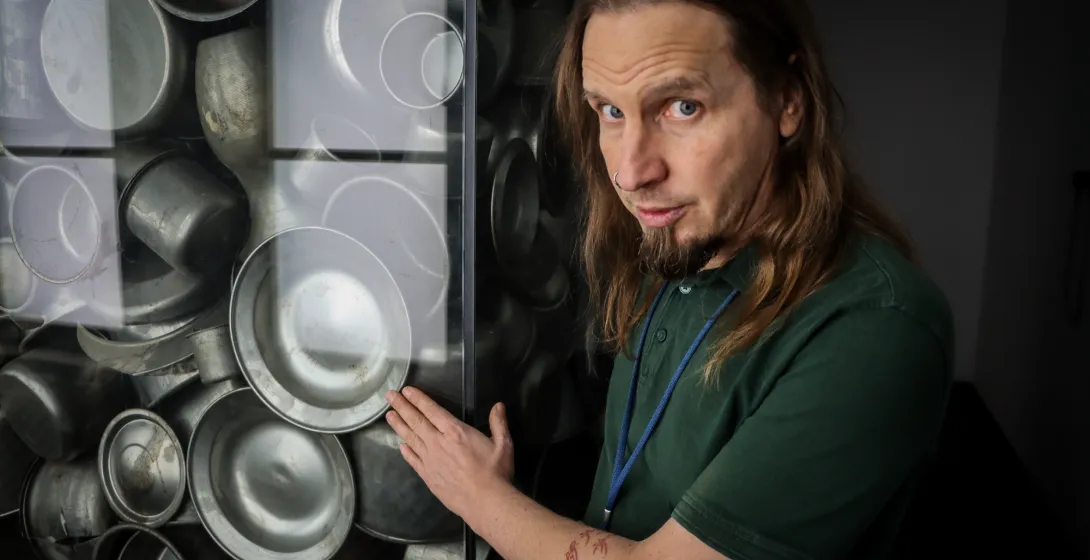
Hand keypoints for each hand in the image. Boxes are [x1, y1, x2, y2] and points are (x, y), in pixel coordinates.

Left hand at [385, 386, 514, 517]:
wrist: (484, 502)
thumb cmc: (495, 472)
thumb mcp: (503, 444)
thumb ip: (498, 423)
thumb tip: (498, 405)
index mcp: (455, 431)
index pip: (432, 410)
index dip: (418, 399)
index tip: (406, 390)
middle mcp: (438, 443)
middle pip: (416, 421)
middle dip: (402, 406)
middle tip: (389, 396)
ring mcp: (430, 460)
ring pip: (410, 438)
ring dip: (399, 425)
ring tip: (389, 415)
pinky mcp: (428, 476)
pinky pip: (413, 460)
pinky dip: (406, 451)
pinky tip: (400, 446)